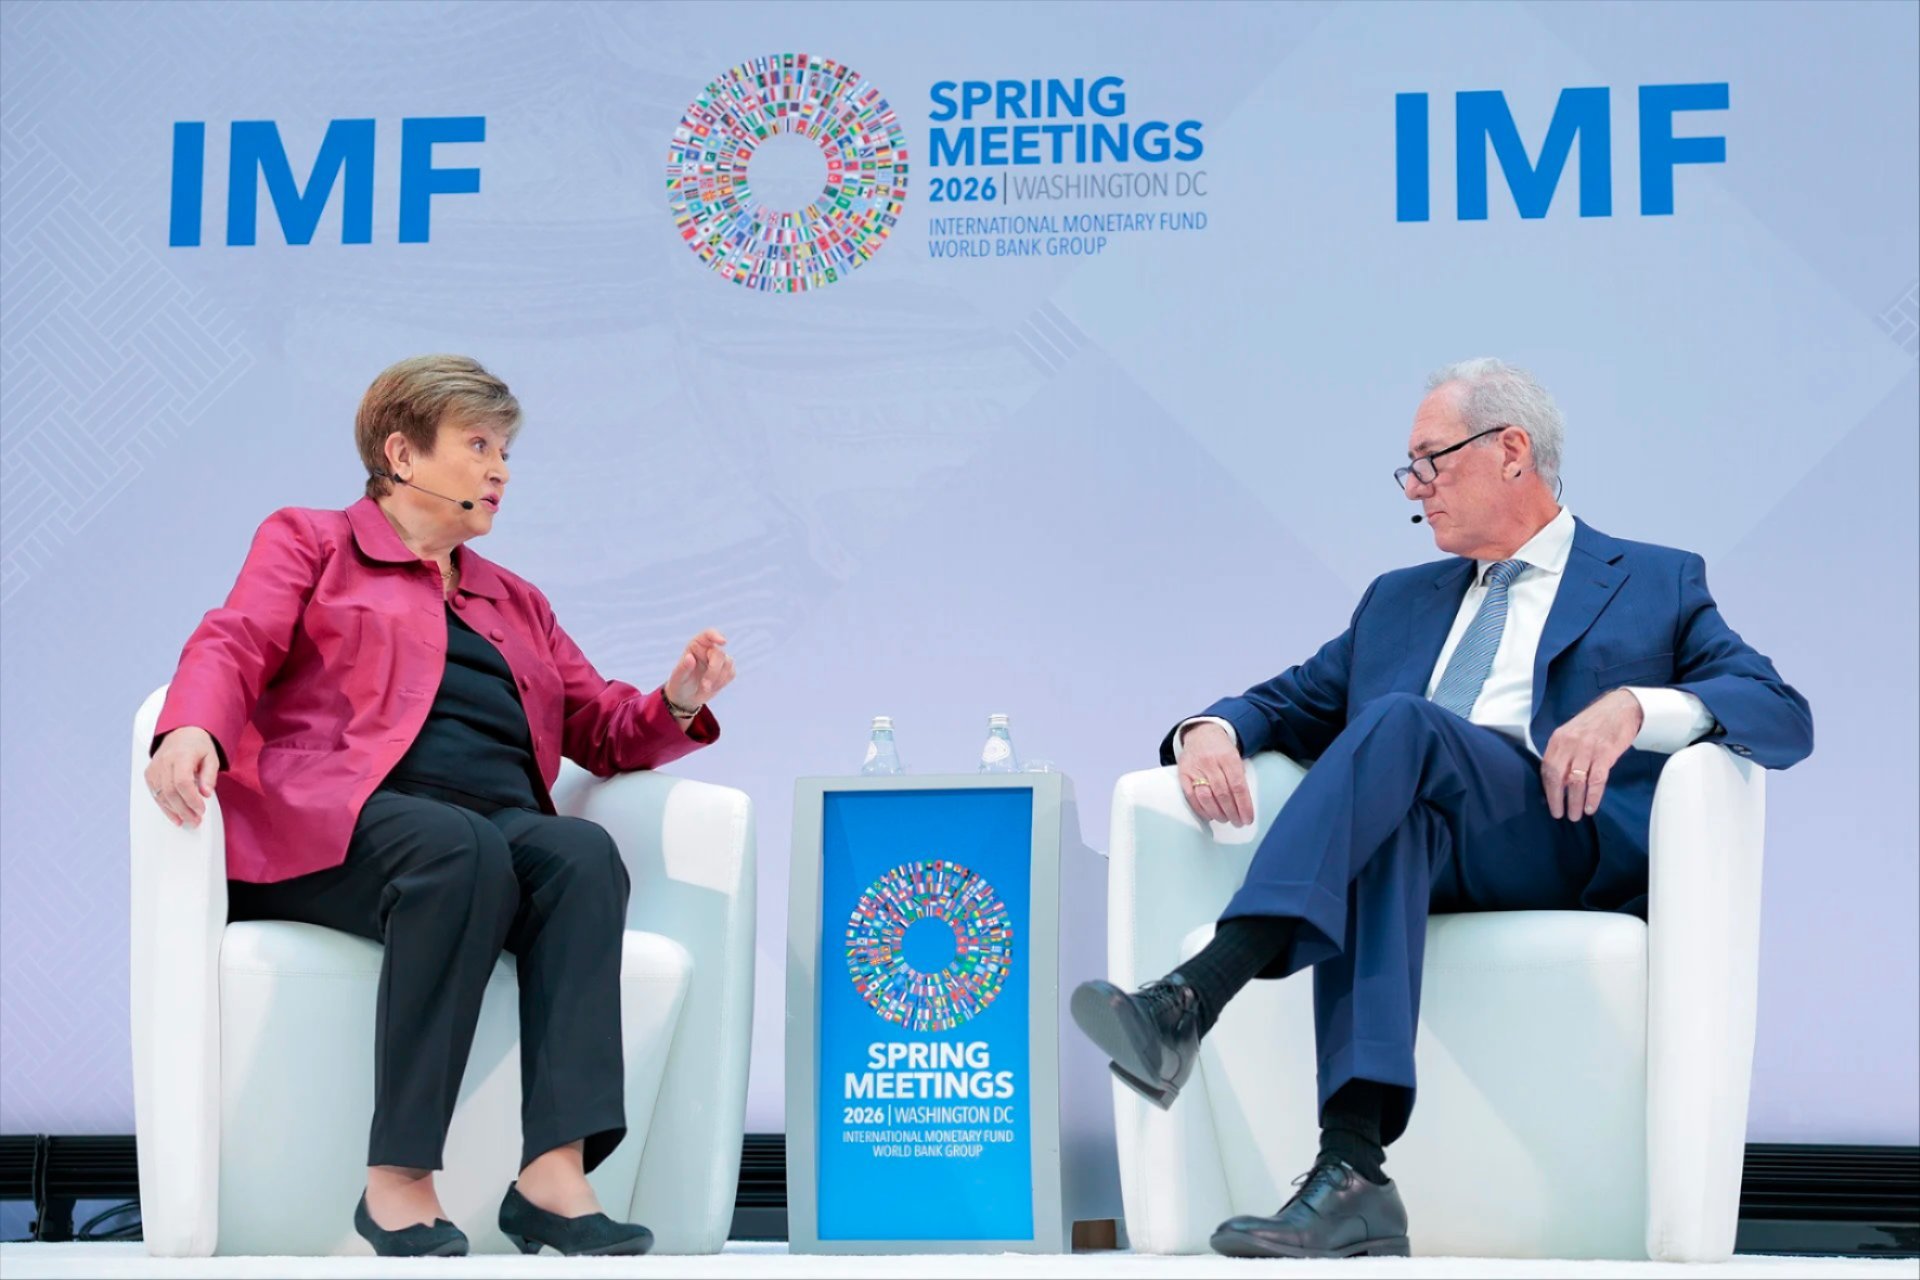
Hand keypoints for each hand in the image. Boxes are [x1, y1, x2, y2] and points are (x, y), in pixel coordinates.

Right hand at [144, 726, 219, 828]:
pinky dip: (164, 807)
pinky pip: (155, 794)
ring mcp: (155, 768)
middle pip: (170, 791)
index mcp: (181, 755)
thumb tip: (206, 794)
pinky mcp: (149, 774)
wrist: (182, 733)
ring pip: (160, 795)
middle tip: (195, 820)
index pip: (182, 782)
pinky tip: (174, 815)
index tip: (201, 809)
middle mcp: (164, 762)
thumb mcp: (212, 757)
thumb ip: (209, 775)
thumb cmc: (198, 746)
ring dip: (174, 811)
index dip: (191, 799)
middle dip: (183, 810)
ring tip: (187, 820)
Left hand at [664, 628, 733, 715]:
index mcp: (696, 645)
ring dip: (718, 678)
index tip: (723, 642)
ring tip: (705, 688)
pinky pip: (731, 673)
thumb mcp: (677, 678)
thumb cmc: (679, 684)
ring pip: (728, 663)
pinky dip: (722, 682)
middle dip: (714, 671)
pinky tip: (712, 687)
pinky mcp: (726, 670)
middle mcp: (708, 649)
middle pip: (719, 653)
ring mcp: (719, 659)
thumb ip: (683, 667)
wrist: (686, 697)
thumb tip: (690, 657)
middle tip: (705, 686)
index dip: (716, 636)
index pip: (708, 635)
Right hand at [1177, 722, 1253, 826]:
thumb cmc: (1222, 749)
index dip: (1244, 806)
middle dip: (1232, 812)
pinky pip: (1191, 796)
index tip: (1248, 819)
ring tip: (1225, 819)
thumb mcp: (1235, 756)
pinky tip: (1209, 815)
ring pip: (1206, 796)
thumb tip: (1244, 803)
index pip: (1238, 786)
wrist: (1201, 732)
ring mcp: (1196, 768)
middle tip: (1238, 823)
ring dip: (1217, 813)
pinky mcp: (1183, 773)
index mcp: (1228, 757)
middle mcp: (1211, 762)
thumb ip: (1239, 775)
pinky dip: (1201, 809)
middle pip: (1223, 794)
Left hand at [1540, 689, 1642, 819]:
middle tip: (1559, 814)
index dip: (1547, 788)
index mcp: (1559, 739)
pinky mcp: (1605, 754)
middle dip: (1557, 799)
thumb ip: (1564, 752)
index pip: (1547, 767)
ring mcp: (1588, 748)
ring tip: (1575, 815)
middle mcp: (1570, 744)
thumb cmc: (1596, 722)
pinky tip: (1590, 807)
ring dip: (1575, 802)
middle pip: (1557, 776)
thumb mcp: (1572, 732)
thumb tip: (1559, 779)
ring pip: (1577, 782)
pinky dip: (1593, 796)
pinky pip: (1596, 780)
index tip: (1550, 803)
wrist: (1621, 708)